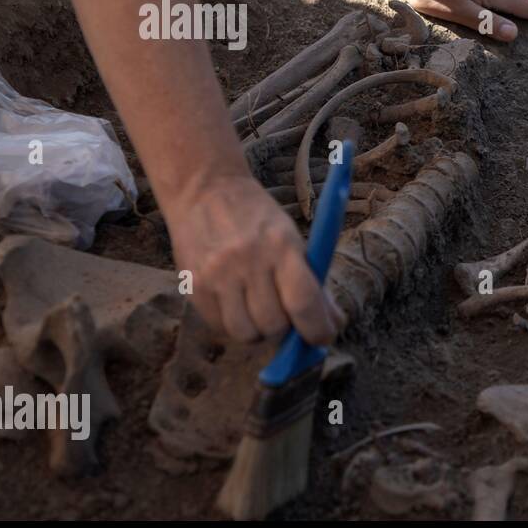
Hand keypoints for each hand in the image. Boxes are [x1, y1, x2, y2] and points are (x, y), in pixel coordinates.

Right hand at [162, 175, 342, 344]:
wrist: (204, 190)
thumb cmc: (258, 219)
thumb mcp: (292, 239)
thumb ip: (313, 283)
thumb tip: (333, 324)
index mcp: (282, 246)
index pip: (303, 302)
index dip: (317, 330)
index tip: (322, 337)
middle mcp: (248, 261)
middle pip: (274, 325)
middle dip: (287, 330)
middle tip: (287, 317)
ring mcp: (218, 274)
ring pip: (246, 333)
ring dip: (259, 332)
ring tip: (260, 312)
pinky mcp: (193, 285)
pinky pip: (219, 327)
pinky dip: (234, 325)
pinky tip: (237, 305)